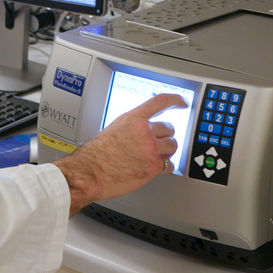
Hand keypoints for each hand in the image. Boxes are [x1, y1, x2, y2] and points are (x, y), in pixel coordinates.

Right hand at [54, 93, 184, 215]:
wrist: (90, 172)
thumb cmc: (97, 154)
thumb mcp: (114, 128)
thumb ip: (132, 126)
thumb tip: (142, 128)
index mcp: (133, 119)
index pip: (160, 102)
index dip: (175, 99)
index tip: (182, 102)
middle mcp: (144, 131)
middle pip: (169, 128)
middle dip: (165, 136)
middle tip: (156, 143)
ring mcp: (150, 149)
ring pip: (173, 146)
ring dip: (166, 151)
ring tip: (153, 156)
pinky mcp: (153, 166)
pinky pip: (170, 164)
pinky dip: (165, 167)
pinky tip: (154, 167)